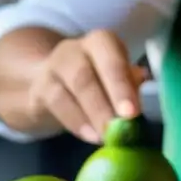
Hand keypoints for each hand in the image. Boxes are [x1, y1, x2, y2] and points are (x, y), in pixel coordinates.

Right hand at [27, 30, 147, 142]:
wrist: (50, 85)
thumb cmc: (96, 80)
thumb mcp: (115, 77)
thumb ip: (129, 82)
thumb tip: (142, 81)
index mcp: (101, 43)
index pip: (112, 60)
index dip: (122, 86)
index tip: (132, 113)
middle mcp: (74, 50)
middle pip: (86, 76)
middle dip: (105, 104)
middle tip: (121, 127)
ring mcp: (52, 69)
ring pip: (68, 92)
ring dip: (92, 116)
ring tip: (107, 136)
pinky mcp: (38, 90)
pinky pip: (56, 105)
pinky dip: (75, 123)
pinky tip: (90, 137)